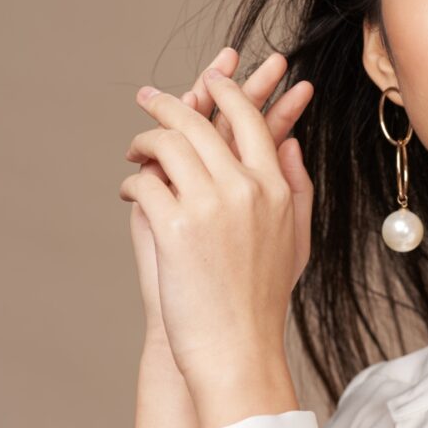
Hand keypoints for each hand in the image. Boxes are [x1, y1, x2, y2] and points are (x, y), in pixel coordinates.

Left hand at [119, 53, 315, 395]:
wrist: (237, 346)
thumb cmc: (263, 298)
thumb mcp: (296, 238)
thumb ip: (298, 185)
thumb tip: (290, 141)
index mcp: (275, 187)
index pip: (249, 120)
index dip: (226, 92)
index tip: (207, 80)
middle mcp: (246, 188)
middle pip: (202, 124)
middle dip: (170, 104)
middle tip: (149, 97)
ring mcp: (211, 205)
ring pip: (169, 145)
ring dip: (145, 140)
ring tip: (134, 148)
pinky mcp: (175, 226)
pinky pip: (145, 182)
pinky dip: (133, 181)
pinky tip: (129, 191)